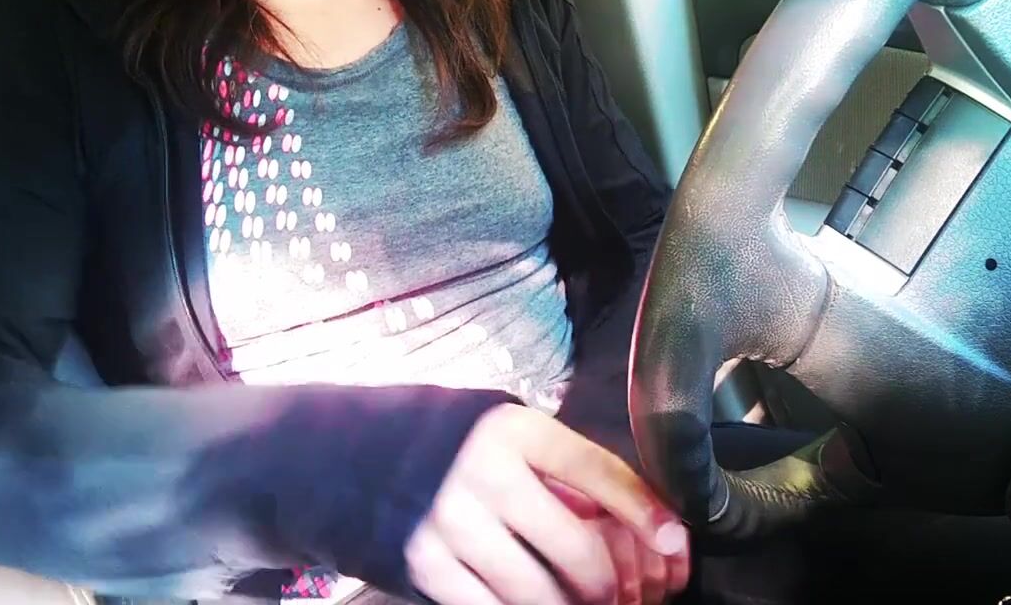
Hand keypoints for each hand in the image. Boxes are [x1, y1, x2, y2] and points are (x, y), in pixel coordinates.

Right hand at [405, 404, 688, 604]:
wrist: (335, 455)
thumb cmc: (434, 436)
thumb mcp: (494, 423)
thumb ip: (550, 463)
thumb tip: (620, 513)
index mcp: (510, 428)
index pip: (599, 473)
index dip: (646, 512)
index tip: (675, 541)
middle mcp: (483, 474)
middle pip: (579, 549)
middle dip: (611, 584)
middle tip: (621, 593)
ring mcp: (450, 526)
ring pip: (541, 594)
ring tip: (579, 601)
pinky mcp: (424, 569)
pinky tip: (532, 603)